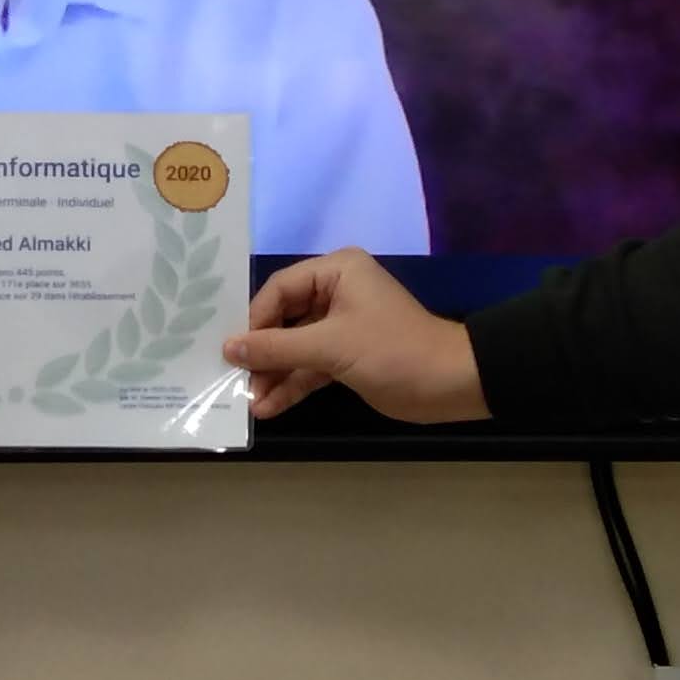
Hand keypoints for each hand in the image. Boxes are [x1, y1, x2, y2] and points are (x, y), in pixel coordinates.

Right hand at [220, 248, 486, 422]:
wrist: (451, 385)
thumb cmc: (392, 352)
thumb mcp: (331, 347)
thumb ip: (277, 347)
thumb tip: (228, 347)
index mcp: (336, 271)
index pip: (280, 289)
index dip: (256, 321)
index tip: (235, 352)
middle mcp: (336, 292)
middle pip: (284, 319)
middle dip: (262, 353)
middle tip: (235, 380)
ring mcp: (342, 326)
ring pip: (295, 347)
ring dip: (274, 374)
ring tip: (249, 403)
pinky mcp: (347, 356)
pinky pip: (311, 366)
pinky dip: (292, 385)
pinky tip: (269, 407)